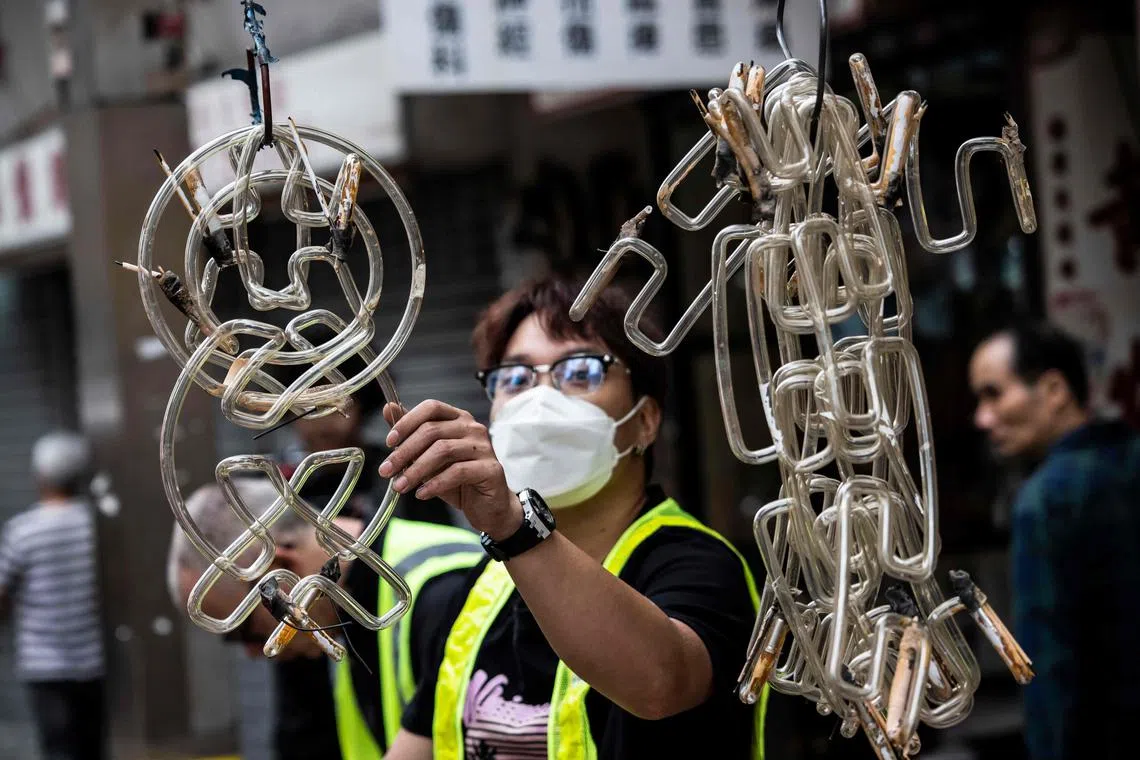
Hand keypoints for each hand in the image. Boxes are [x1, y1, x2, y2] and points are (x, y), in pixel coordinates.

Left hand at [378, 401, 521, 538]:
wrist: (487, 506)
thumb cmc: (458, 480)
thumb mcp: (429, 457)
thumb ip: (411, 434)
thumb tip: (389, 408)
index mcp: (458, 419)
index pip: (432, 407)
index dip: (408, 422)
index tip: (389, 441)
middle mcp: (473, 428)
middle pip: (433, 430)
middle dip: (404, 452)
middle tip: (386, 471)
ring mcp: (484, 447)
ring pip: (443, 450)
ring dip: (416, 470)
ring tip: (400, 486)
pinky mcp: (491, 468)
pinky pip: (457, 472)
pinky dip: (435, 484)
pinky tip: (422, 494)